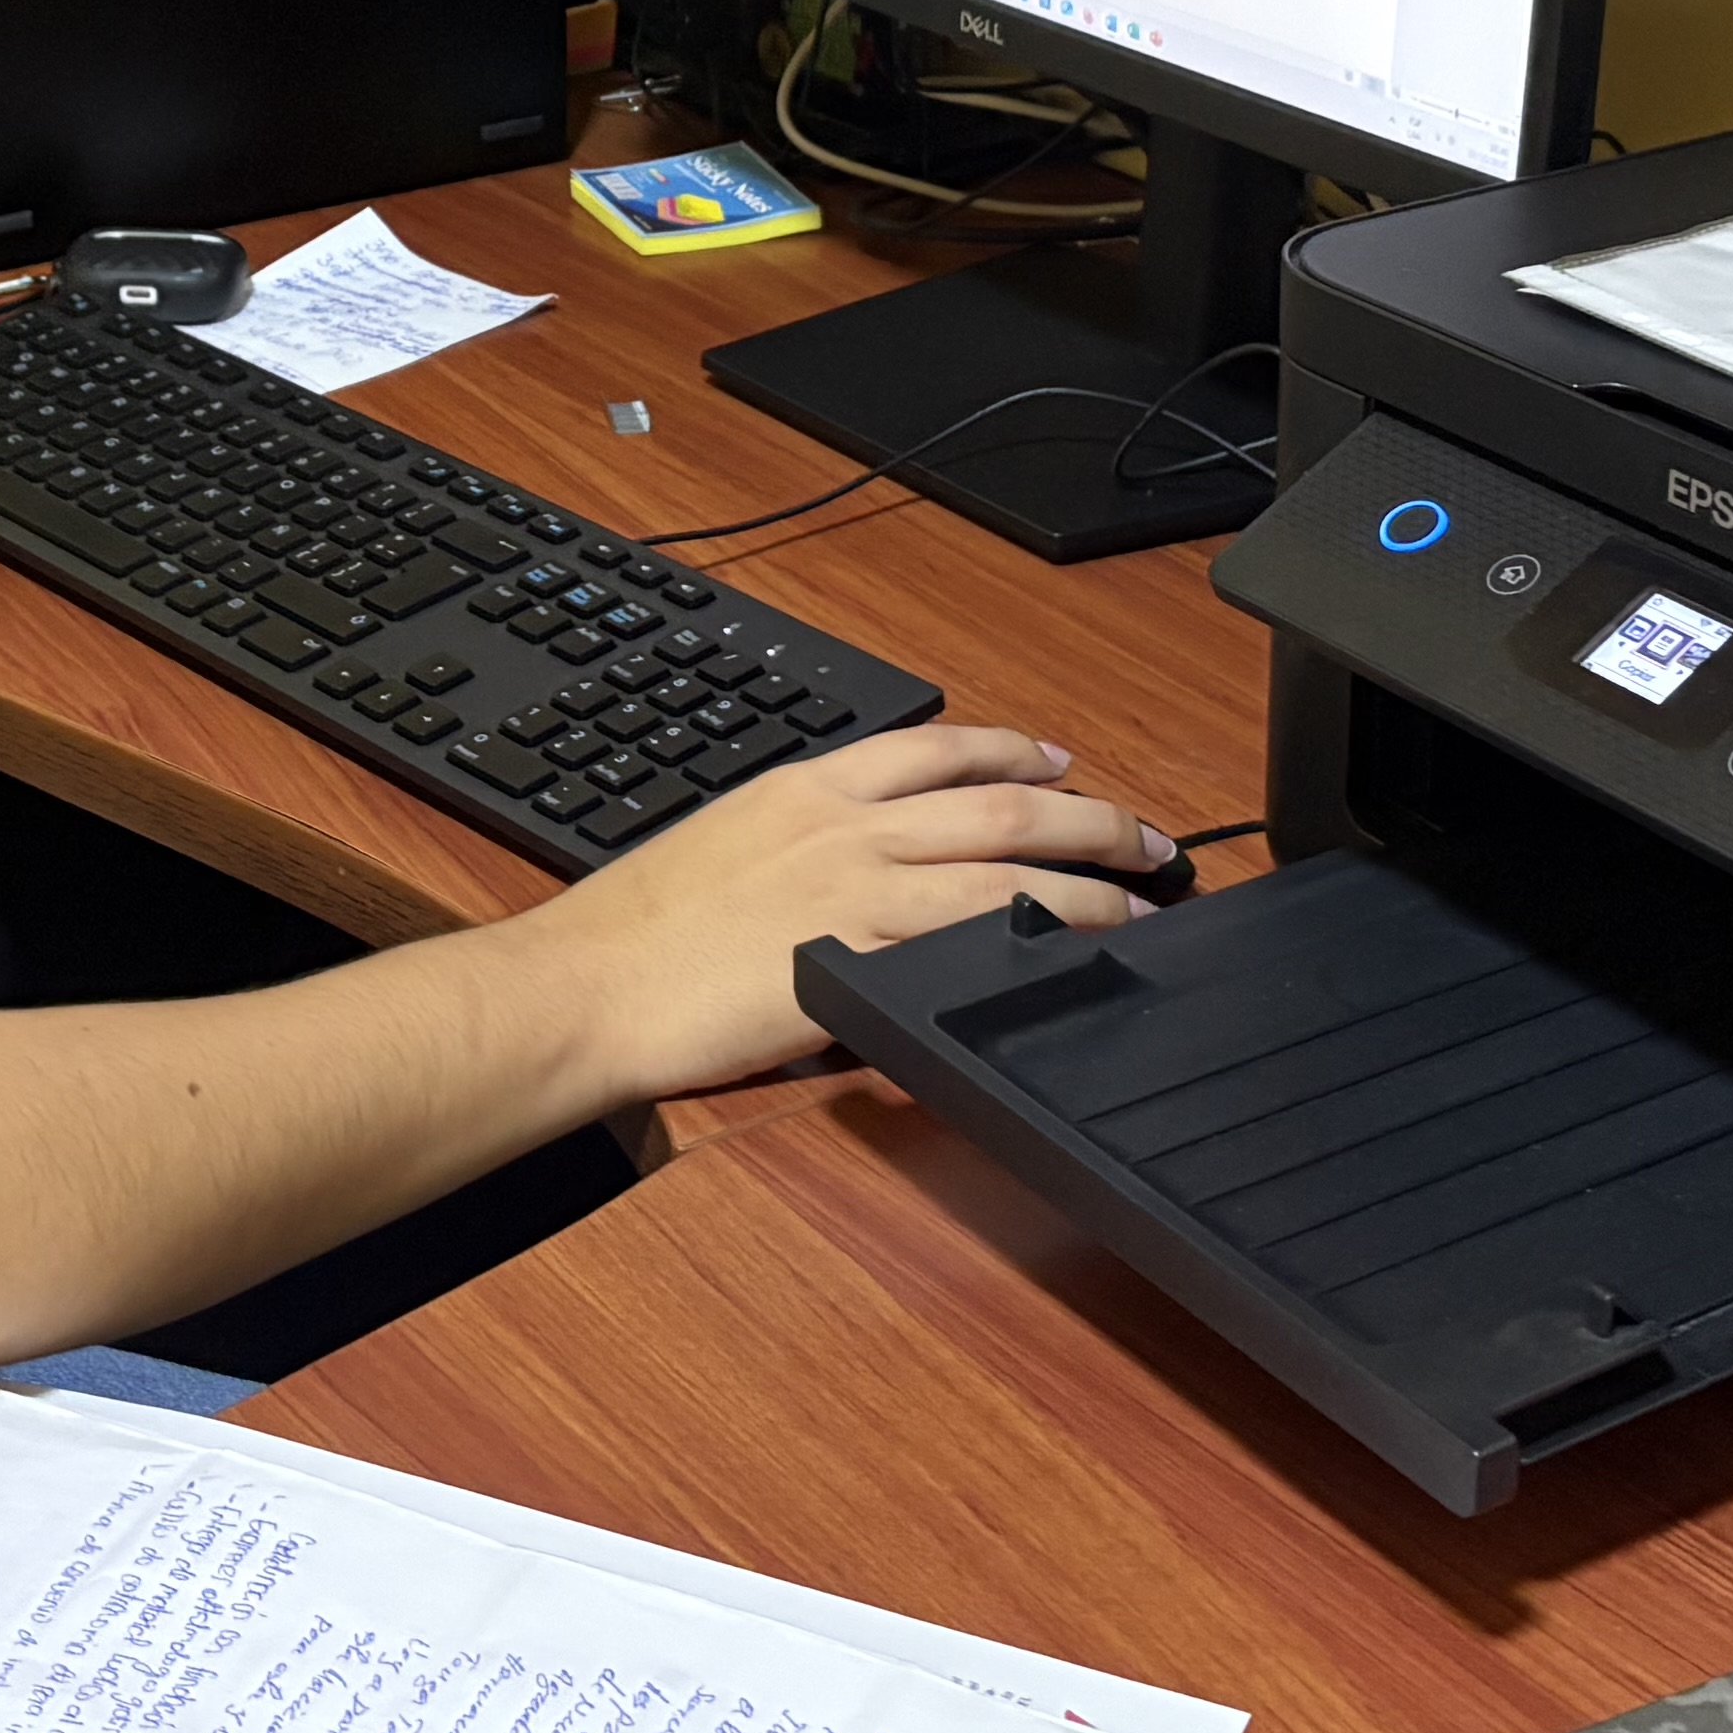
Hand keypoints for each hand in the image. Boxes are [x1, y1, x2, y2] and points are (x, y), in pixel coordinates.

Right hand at [519, 724, 1166, 1104]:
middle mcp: (843, 824)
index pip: (933, 748)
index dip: (1011, 748)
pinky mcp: (860, 959)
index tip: (1059, 757)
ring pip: (1004, 871)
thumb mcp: (721, 849)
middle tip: (1145, 836)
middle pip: (997, 803)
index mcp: (805, 787)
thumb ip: (795, 847)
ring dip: (1087, 884)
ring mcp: (857, 890)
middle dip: (1086, 814)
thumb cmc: (630, 933)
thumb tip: (847, 872)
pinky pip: (968, 946)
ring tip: (1140, 901)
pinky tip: (1072, 957)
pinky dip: (1033, 946)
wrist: (587, 984)